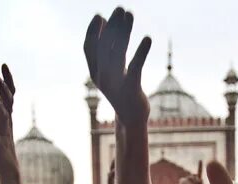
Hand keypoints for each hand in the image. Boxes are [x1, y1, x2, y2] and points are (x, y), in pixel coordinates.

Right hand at [84, 7, 151, 124]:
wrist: (131, 118)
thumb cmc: (122, 90)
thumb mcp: (111, 69)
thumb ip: (107, 49)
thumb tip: (105, 22)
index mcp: (94, 72)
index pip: (89, 47)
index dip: (93, 31)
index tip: (100, 16)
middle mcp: (102, 77)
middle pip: (105, 46)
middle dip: (112, 25)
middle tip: (120, 8)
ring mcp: (115, 84)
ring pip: (118, 53)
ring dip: (124, 31)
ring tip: (130, 15)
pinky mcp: (131, 89)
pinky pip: (135, 67)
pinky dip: (141, 52)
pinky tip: (148, 38)